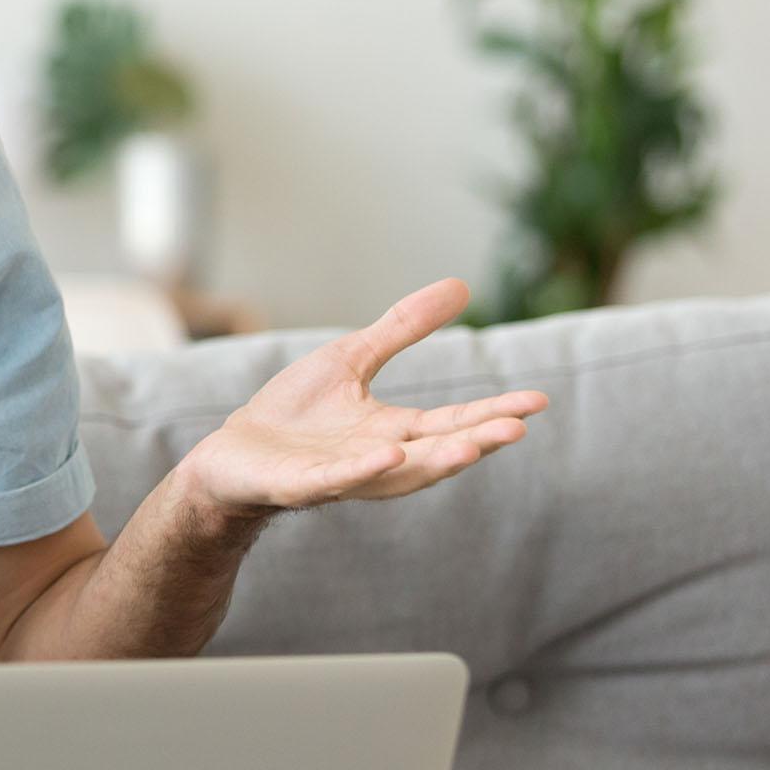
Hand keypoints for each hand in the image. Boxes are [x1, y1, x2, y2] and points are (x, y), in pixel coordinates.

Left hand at [180, 277, 547, 515]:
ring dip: (434, 463)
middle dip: (477, 441)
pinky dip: (362, 469)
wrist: (232, 454)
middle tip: (518, 428)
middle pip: (437, 452)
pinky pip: (336, 480)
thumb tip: (461, 285)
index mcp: (394, 431)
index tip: (537, 401)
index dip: (493, 412)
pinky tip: (388, 453)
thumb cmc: (295, 413)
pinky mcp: (299, 484)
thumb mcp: (353, 359)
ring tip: (470, 447)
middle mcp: (377, 459)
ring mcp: (340, 475)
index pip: (453, 422)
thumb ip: (402, 330)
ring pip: (397, 475)